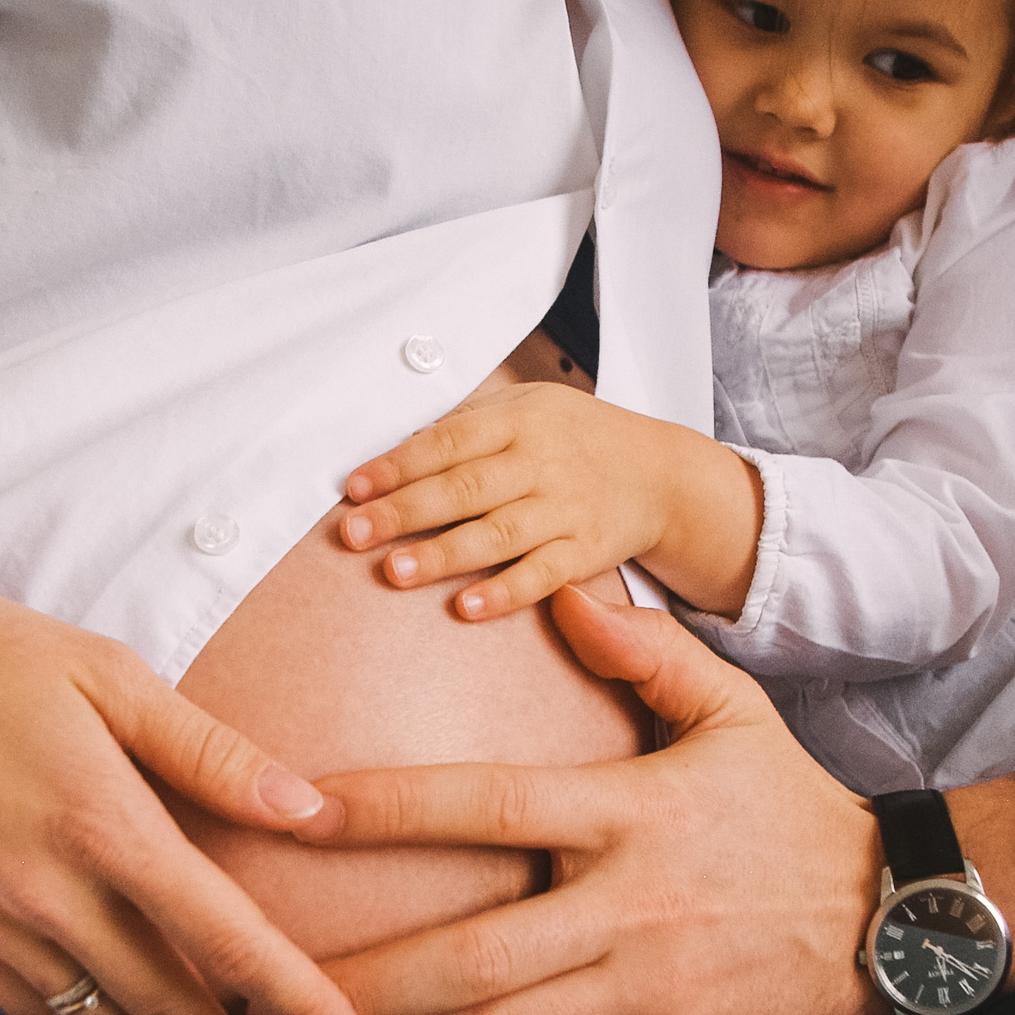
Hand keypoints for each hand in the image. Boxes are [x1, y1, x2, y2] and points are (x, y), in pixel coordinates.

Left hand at [269, 585, 881, 1014]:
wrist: (904, 932)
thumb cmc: (795, 819)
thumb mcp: (738, 716)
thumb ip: (651, 653)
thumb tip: (571, 597)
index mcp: (630, 813)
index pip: (488, 802)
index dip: (386, 808)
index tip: (295, 809)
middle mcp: (625, 910)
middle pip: (467, 955)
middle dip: (358, 983)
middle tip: (260, 994)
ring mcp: (639, 995)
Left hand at [338, 382, 761, 618]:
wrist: (660, 473)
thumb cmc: (577, 439)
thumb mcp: (529, 406)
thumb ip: (469, 426)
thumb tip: (397, 452)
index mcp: (519, 421)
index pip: (449, 442)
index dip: (399, 465)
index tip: (355, 488)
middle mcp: (541, 463)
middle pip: (465, 487)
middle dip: (405, 511)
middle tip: (354, 533)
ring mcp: (565, 509)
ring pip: (498, 533)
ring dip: (444, 554)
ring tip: (394, 571)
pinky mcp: (585, 551)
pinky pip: (542, 575)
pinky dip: (505, 593)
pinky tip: (467, 608)